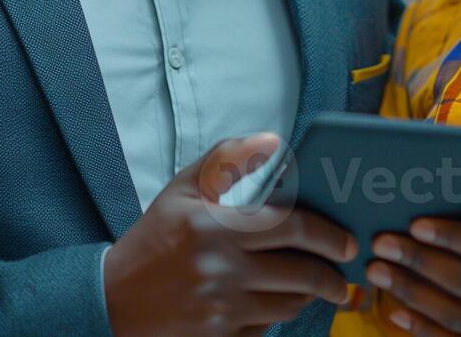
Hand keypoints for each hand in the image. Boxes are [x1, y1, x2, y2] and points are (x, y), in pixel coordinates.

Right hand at [103, 132, 358, 336]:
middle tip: (343, 270)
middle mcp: (223, 269)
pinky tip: (280, 301)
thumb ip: (227, 159)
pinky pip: (268, 328)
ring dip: (311, 296)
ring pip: (290, 305)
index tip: (347, 241)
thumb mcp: (182, 190)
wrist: (112, 299)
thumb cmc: (154, 239)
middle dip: (333, 275)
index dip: (329, 235)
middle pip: (302, 274)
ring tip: (318, 285)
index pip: (293, 227)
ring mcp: (222, 309)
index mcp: (217, 226)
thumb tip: (273, 141)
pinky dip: (280, 315)